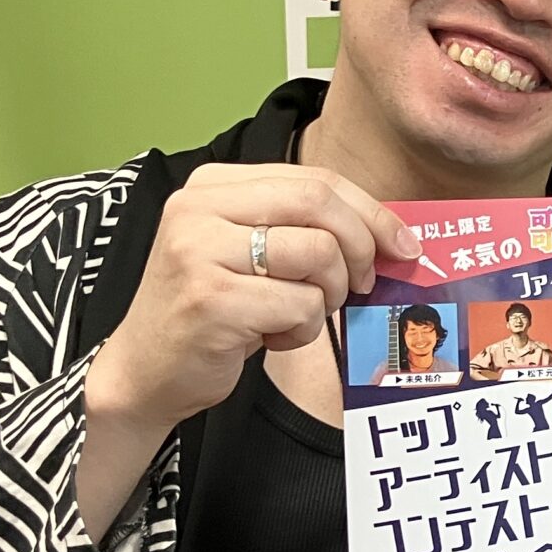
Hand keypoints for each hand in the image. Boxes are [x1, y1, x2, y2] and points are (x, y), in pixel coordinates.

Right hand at [90, 163, 416, 439]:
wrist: (147, 371)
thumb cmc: (214, 311)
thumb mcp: (251, 253)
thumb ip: (304, 229)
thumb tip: (394, 234)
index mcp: (212, 185)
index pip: (314, 180)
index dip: (371, 212)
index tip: (404, 244)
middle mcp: (199, 208)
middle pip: (319, 204)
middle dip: (361, 246)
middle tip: (362, 283)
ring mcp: (199, 251)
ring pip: (317, 254)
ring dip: (327, 295)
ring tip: (298, 314)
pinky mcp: (210, 299)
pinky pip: (300, 305)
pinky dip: (302, 330)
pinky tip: (272, 337)